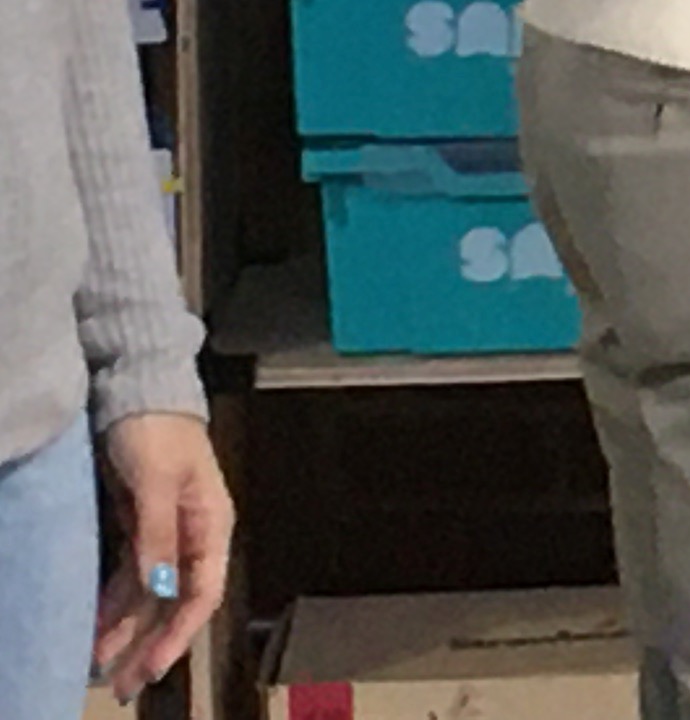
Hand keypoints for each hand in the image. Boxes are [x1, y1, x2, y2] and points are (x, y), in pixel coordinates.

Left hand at [93, 408, 228, 695]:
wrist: (138, 387)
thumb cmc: (155, 428)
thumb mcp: (157, 481)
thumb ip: (159, 534)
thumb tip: (161, 588)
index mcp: (211, 523)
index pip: (201, 593)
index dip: (178, 635)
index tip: (152, 668)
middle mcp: (192, 535)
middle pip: (174, 602)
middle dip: (149, 645)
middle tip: (122, 685)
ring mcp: (164, 532)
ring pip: (148, 595)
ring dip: (126, 630)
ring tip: (100, 664)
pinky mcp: (139, 525)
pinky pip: (128, 576)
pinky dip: (113, 604)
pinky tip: (96, 624)